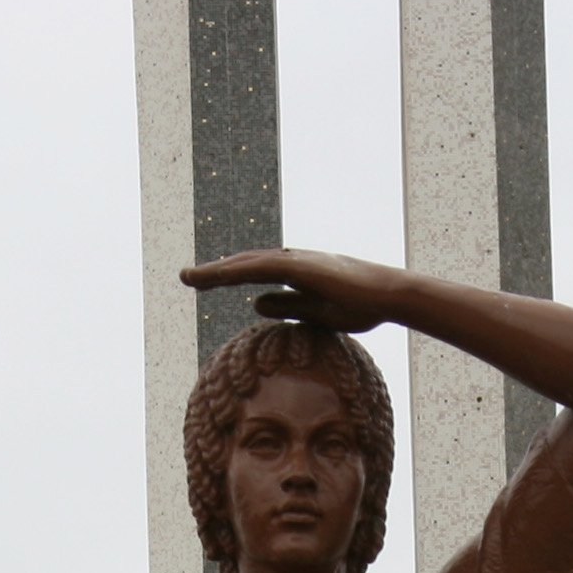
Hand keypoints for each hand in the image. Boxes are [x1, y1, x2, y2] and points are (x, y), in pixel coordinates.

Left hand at [182, 247, 407, 332]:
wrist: (386, 295)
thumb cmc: (359, 305)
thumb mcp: (313, 311)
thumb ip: (284, 305)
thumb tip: (254, 303)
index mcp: (294, 272)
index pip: (253, 273)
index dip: (228, 277)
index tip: (204, 283)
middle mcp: (291, 261)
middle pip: (244, 265)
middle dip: (214, 271)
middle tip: (186, 277)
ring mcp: (296, 261)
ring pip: (247, 264)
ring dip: (217, 270)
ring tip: (189, 277)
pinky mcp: (300, 266)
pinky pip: (261, 269)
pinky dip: (238, 271)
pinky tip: (217, 276)